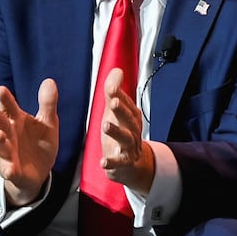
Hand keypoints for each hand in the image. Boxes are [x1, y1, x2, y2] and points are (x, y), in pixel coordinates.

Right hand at [0, 79, 58, 206]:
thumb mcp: (48, 121)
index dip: (5, 99)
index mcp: (17, 121)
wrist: (40, 171)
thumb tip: (49, 80)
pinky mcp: (12, 170)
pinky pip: (8, 170)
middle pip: (0, 125)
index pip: (9, 108)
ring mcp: (8, 153)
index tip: (1, 89)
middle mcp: (9, 135)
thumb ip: (47, 103)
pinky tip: (9, 169)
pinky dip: (8, 169)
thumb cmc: (39, 142)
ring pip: (0, 147)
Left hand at [98, 67, 155, 193]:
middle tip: (112, 102)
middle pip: (128, 118)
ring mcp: (129, 146)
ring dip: (116, 131)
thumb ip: (113, 93)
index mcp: (131, 116)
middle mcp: (133, 130)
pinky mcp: (124, 162)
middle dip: (121, 110)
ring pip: (125, 137)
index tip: (112, 87)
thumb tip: (116, 70)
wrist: (132, 164)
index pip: (126, 103)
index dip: (119, 95)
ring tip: (105, 125)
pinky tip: (103, 161)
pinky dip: (112, 162)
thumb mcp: (116, 113)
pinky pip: (119, 162)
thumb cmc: (122, 135)